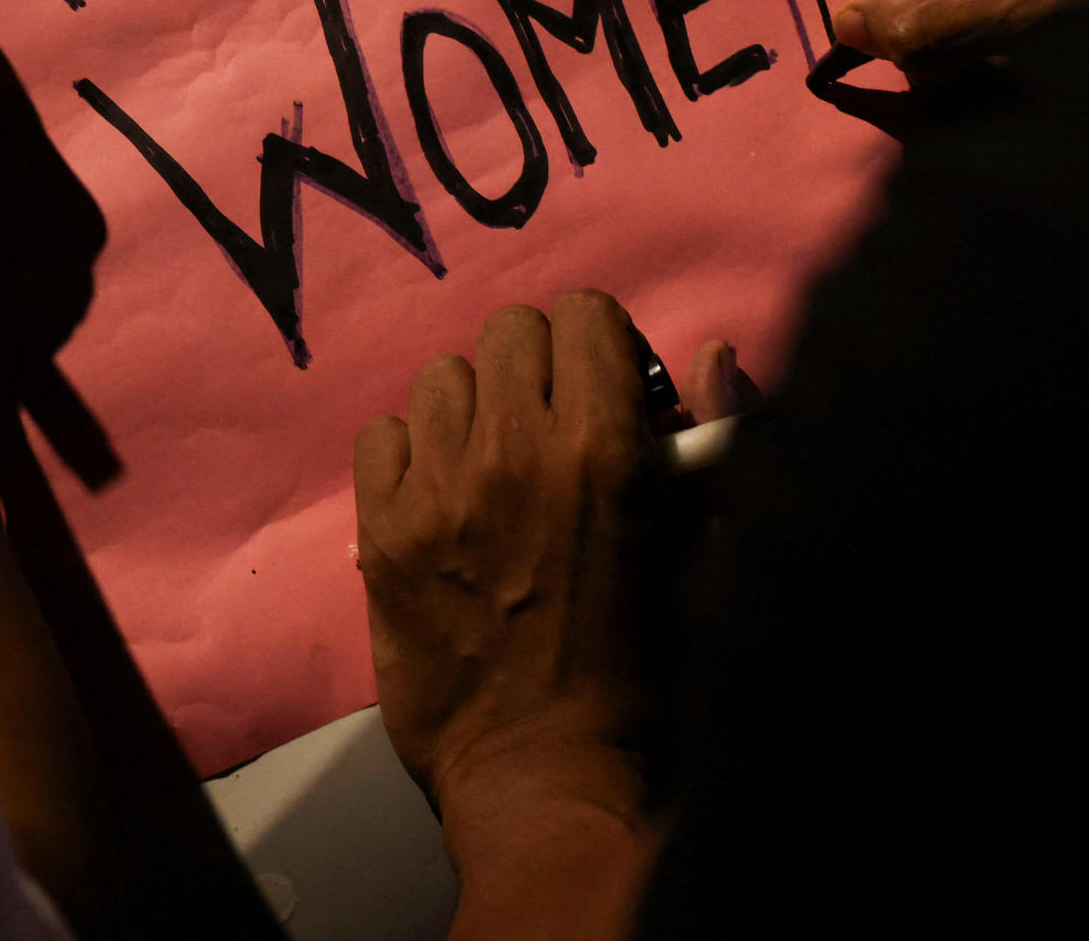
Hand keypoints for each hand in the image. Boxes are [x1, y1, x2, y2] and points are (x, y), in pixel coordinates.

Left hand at [355, 293, 665, 936]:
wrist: (546, 775)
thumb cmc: (646, 673)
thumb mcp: (701, 554)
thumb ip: (708, 444)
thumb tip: (707, 352)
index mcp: (603, 450)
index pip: (583, 313)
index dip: (601, 348)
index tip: (609, 393)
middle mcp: (512, 452)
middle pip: (510, 331)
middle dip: (540, 370)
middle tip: (554, 430)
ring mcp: (437, 488)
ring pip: (442, 375)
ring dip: (473, 409)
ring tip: (495, 468)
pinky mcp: (380, 528)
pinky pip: (382, 432)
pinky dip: (412, 454)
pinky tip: (443, 501)